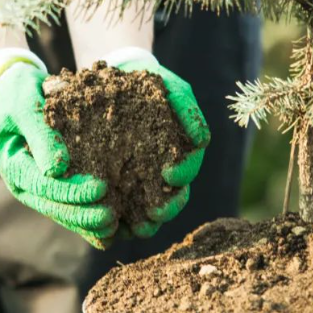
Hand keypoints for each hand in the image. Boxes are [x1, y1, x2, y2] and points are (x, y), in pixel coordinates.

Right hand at [0, 62, 115, 248]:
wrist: (14, 89)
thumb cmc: (18, 92)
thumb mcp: (24, 105)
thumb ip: (40, 134)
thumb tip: (56, 169)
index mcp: (14, 165)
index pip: (44, 185)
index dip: (72, 190)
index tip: (101, 188)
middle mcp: (24, 183)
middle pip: (54, 206)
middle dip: (83, 214)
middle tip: (112, 218)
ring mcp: (38, 188)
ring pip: (63, 212)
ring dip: (87, 222)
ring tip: (115, 226)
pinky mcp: (53, 185)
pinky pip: (70, 206)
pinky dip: (88, 216)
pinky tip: (112, 225)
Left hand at [110, 50, 210, 238]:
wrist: (111, 84)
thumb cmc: (147, 85)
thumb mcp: (170, 89)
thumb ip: (187, 108)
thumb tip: (202, 139)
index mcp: (178, 154)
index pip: (186, 172)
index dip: (182, 175)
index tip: (168, 173)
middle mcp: (160, 174)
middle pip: (171, 199)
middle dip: (167, 208)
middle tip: (155, 214)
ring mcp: (137, 183)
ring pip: (147, 212)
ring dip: (146, 223)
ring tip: (137, 228)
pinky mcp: (114, 189)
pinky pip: (119, 211)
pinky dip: (118, 222)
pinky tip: (111, 227)